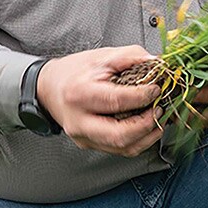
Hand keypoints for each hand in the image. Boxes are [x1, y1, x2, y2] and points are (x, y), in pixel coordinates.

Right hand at [36, 45, 164, 156]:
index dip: (141, 96)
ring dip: (146, 137)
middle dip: (146, 125)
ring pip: (121, 148)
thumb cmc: (75, 72)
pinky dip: (138, 141)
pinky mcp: (89, 145)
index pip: (116, 101)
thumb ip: (130, 57)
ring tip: (158, 120)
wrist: (49, 88)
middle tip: (159, 110)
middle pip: (118, 135)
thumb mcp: (101, 57)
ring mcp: (83, 137)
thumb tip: (157, 63)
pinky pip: (118, 150)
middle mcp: (79, 120)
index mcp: (80, 94)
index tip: (156, 89)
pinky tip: (147, 129)